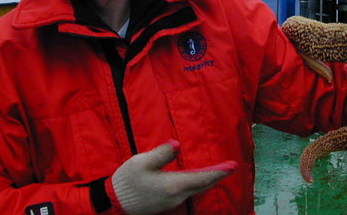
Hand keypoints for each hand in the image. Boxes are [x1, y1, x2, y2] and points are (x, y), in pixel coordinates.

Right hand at [110, 140, 237, 214]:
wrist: (114, 201)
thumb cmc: (128, 180)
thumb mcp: (142, 162)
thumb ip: (161, 153)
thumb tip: (177, 144)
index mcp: (173, 185)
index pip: (202, 177)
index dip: (218, 172)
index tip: (232, 166)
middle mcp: (176, 196)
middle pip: (202, 185)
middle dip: (217, 175)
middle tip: (231, 167)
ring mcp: (172, 201)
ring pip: (196, 189)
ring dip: (208, 179)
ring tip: (219, 171)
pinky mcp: (166, 202)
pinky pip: (188, 191)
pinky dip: (197, 183)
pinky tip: (199, 179)